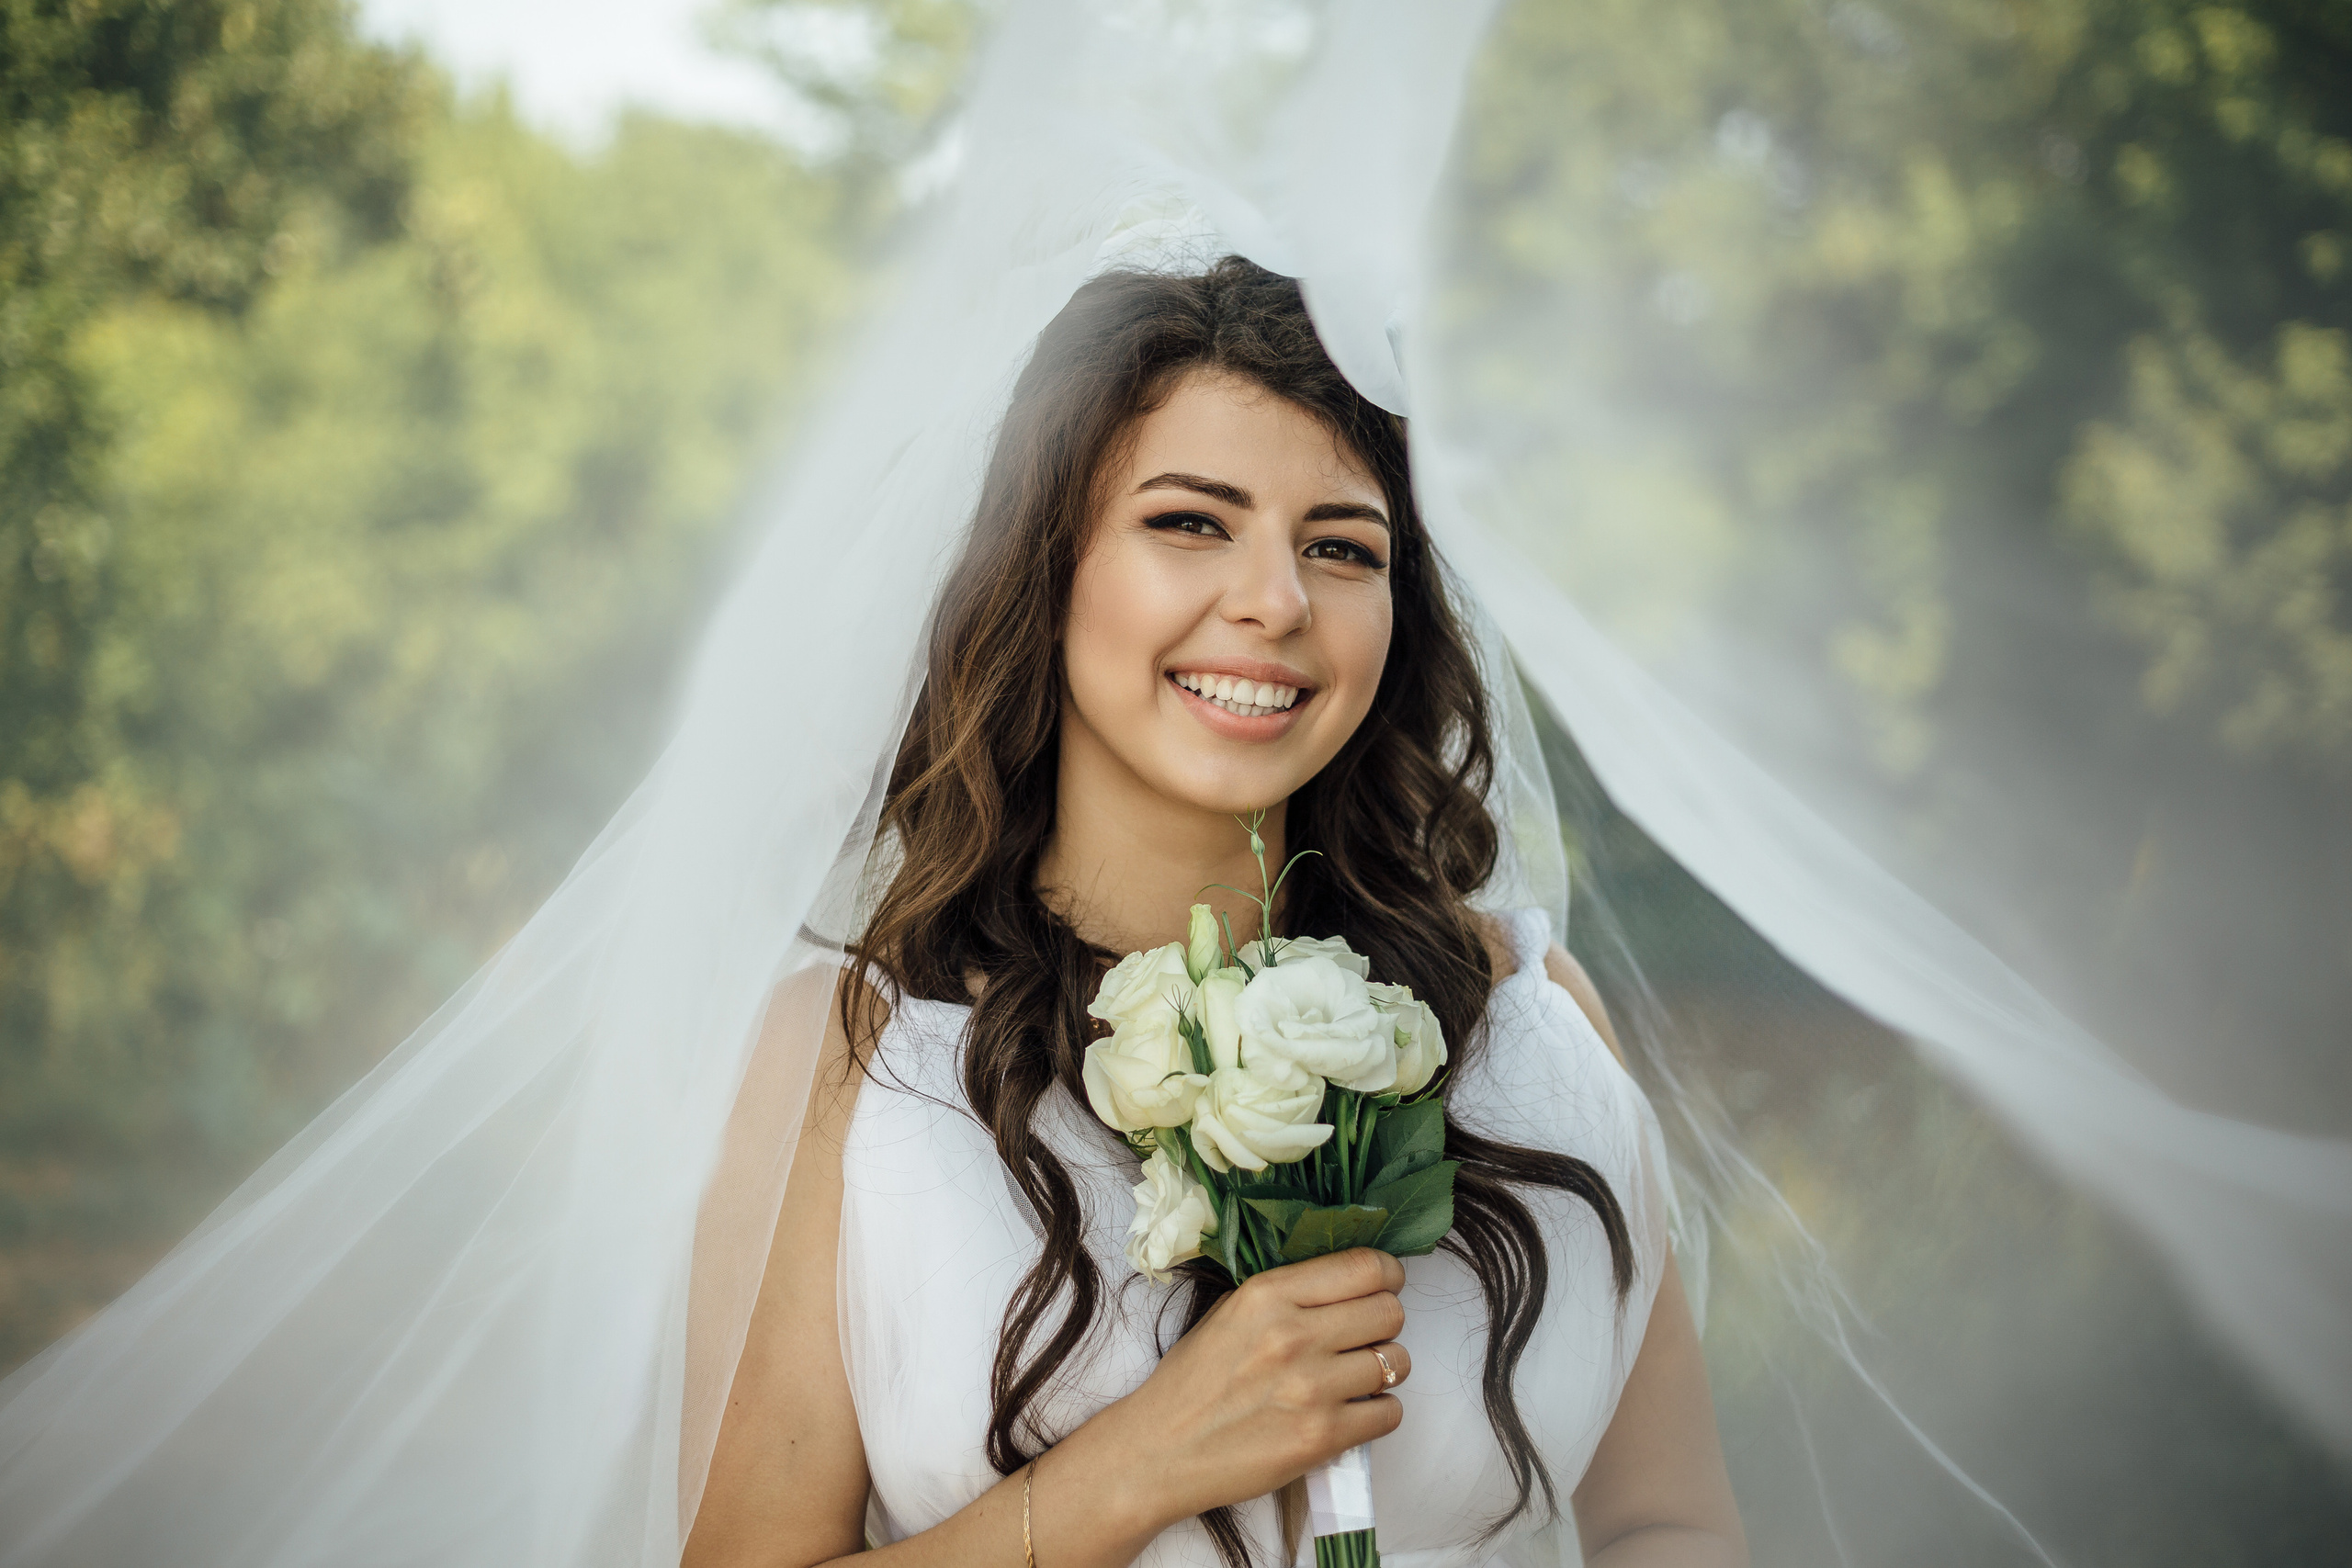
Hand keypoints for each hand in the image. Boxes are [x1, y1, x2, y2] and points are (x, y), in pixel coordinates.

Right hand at [1055, 1247, 1412, 1539]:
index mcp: (1269, 1294)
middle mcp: (1294, 1334)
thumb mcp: (1231, 1312)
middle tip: (1364, 1336)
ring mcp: (1311, 1388)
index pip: (1366, 1267)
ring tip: (1355, 1377)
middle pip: (1391, 1312)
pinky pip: (1389, 1413)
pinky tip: (1350, 1411)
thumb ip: (1289, 1292)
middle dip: (1385, 1323)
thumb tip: (1350, 1280)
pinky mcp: (1322, 1437)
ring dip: (1384, 1369)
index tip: (1384, 1286)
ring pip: (1397, 1362)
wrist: (1160, 1451)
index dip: (1387, 1275)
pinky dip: (1378, 1412)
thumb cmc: (1193, 1381)